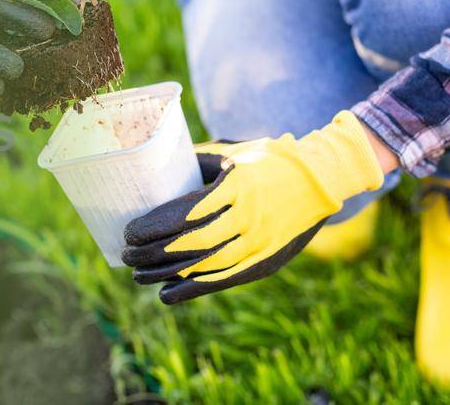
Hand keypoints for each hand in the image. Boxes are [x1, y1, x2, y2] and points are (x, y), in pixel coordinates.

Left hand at [122, 111, 384, 303]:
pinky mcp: (267, 261)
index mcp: (236, 185)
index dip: (153, 227)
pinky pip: (224, 280)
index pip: (186, 213)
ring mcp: (260, 242)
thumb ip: (195, 162)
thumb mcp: (232, 153)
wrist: (322, 178)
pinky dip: (193, 289)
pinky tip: (166, 295)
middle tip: (127, 253)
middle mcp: (249, 216)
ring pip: (205, 266)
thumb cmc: (266, 160)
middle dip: (152, 253)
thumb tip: (149, 168)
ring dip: (166, 274)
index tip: (129, 232)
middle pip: (191, 243)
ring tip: (138, 275)